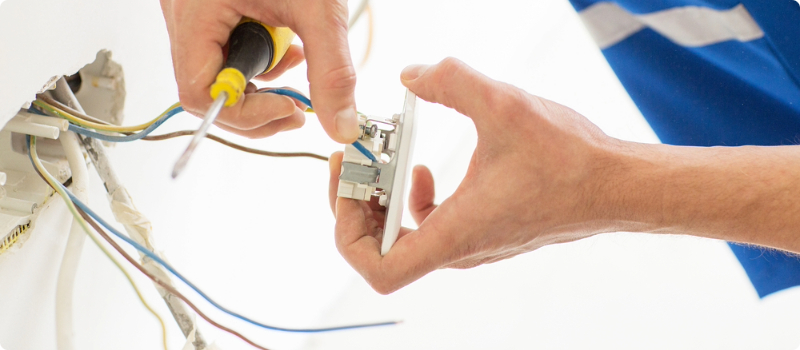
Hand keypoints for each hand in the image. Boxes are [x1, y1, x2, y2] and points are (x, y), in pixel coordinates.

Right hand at [160, 0, 358, 140]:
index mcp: (195, 14)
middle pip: (208, 91)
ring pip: (220, 74)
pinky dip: (261, 60)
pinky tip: (287, 46)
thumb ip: (332, 71)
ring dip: (263, 81)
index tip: (288, 109)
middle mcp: (185, 18)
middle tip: (296, 105)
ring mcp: (194, 15)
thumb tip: (340, 124)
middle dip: (258, 104)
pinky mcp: (211, 12)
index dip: (245, 112)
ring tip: (297, 60)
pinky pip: (228, 52)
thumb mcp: (318, 10)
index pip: (199, 93)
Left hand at [328, 58, 622, 293]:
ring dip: (383, 200)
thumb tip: (411, 75)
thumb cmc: (570, 159)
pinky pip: (428, 228)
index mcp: (456, 234)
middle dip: (359, 203)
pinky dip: (411, 201)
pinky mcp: (482, 232)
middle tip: (361, 160)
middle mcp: (460, 249)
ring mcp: (471, 245)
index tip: (353, 183)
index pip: (379, 269)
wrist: (616, 184)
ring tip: (387, 160)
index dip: (348, 230)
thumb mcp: (504, 105)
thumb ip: (451, 81)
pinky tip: (422, 169)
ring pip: (403, 239)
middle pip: (380, 251)